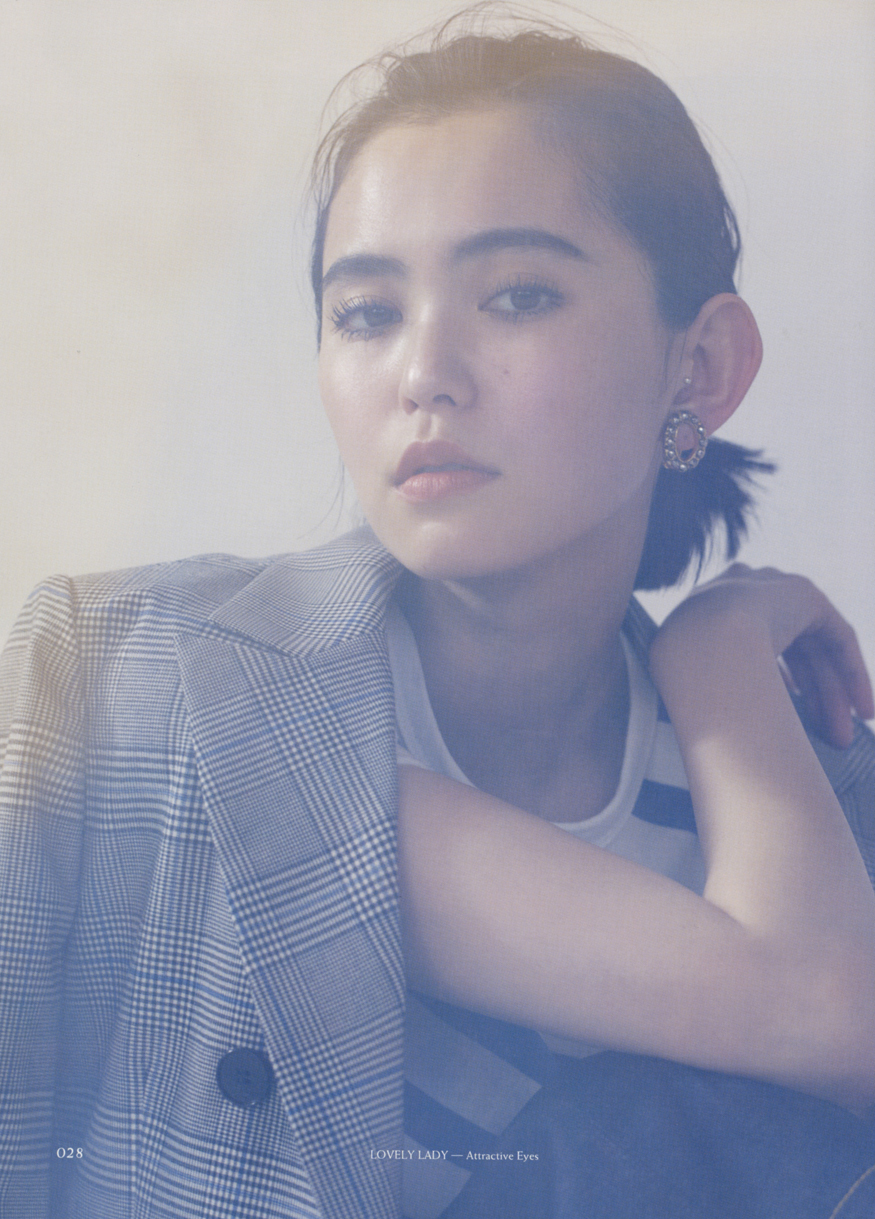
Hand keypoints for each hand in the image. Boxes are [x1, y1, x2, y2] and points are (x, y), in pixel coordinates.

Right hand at [651, 564, 873, 748]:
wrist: (696, 643)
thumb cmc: (684, 676)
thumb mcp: (689, 685)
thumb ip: (713, 695)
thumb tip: (721, 741)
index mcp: (705, 611)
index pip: (751, 647)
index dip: (775, 683)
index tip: (786, 715)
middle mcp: (739, 594)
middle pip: (790, 652)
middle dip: (810, 699)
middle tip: (825, 739)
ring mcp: (771, 590)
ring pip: (813, 649)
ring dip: (831, 695)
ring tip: (841, 737)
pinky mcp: (803, 594)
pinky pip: (834, 635)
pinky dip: (851, 673)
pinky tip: (861, 709)